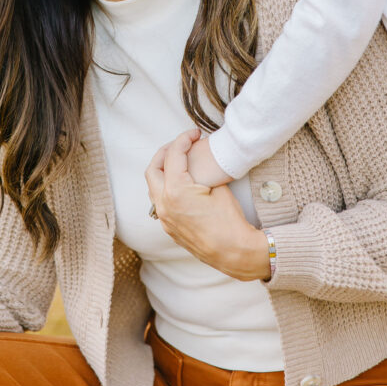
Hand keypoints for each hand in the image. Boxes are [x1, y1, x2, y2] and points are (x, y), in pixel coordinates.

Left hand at [146, 130, 269, 280]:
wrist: (234, 252)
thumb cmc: (229, 220)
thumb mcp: (219, 188)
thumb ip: (202, 172)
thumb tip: (198, 163)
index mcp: (176, 191)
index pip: (173, 156)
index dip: (184, 139)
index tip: (194, 133)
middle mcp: (164, 204)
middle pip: (153, 169)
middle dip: (165, 152)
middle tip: (182, 144)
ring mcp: (165, 218)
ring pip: (153, 187)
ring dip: (162, 170)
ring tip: (179, 161)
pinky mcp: (169, 227)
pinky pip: (159, 201)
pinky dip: (165, 187)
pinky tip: (181, 183)